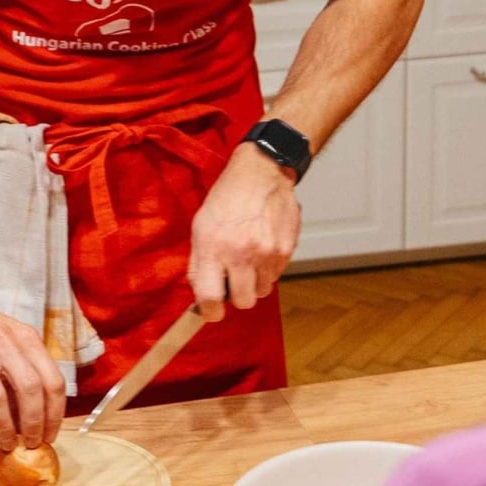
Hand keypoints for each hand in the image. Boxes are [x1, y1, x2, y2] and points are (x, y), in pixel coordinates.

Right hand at [0, 297, 66, 453]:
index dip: (55, 413)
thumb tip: (37, 416)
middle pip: (30, 390)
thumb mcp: (12, 339)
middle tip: (31, 444)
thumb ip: (26, 369)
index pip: (52, 380)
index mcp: (27, 339)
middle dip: (34, 424)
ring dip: (6, 429)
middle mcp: (5, 345)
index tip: (50, 435)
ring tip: (7, 446)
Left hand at [188, 143, 300, 321]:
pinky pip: (276, 275)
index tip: (211, 311)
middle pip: (242, 302)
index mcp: (213, 248)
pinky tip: (262, 247)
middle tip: (232, 281)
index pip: (210, 299)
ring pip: (262, 291)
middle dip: (236, 296)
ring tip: (248, 259)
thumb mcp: (200, 228)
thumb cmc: (227, 199)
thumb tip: (200, 296)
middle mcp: (241, 253)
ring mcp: (267, 253)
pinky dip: (268, 269)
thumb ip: (198, 264)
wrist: (260, 173)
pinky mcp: (286, 249)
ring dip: (254, 282)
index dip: (210, 312)